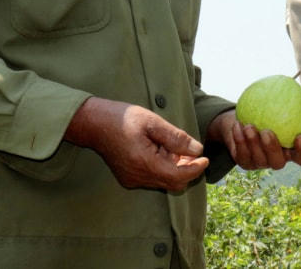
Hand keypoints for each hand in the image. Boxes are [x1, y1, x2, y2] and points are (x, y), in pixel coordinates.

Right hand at [65, 96, 208, 191]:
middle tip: (194, 152)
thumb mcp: (153, 122)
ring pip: (163, 181)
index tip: (206, 158)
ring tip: (177, 147)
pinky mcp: (128, 177)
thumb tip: (197, 150)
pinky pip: (153, 178)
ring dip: (175, 168)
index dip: (196, 169)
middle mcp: (138, 177)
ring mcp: (132, 179)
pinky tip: (163, 151)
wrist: (94, 123)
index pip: (178, 177)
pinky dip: (164, 168)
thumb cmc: (123, 118)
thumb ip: (176, 137)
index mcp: (144, 163)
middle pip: (173, 183)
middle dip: (188, 169)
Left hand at [207, 109, 300, 169]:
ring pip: (257, 159)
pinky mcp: (245, 162)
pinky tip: (238, 126)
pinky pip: (241, 154)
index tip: (300, 136)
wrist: (250, 117)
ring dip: (252, 143)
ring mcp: (260, 163)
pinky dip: (239, 140)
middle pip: (277, 162)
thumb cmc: (277, 114)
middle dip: (272, 148)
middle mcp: (277, 160)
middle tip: (266, 131)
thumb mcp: (293, 113)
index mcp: (292, 153)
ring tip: (248, 125)